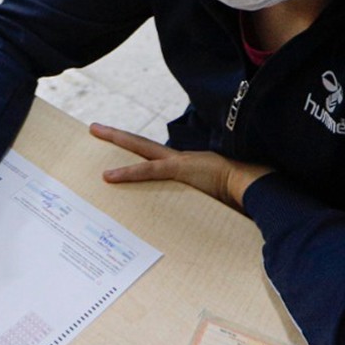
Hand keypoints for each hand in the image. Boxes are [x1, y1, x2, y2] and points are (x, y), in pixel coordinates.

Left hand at [91, 123, 270, 211]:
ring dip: (116, 141)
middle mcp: (178, 159)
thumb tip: (196, 217)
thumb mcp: (210, 198)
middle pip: (140, 143)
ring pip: (139, 148)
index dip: (137, 152)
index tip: (122, 148)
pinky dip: (129, 173)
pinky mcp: (179, 170)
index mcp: (185, 166)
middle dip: (116, 136)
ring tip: (95, 132)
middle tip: (94, 128)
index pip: (154, 157)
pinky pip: (149, 170)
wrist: (251, 184)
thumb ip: (198, 202)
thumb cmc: (237, 194)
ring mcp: (177, 162)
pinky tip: (110, 176)